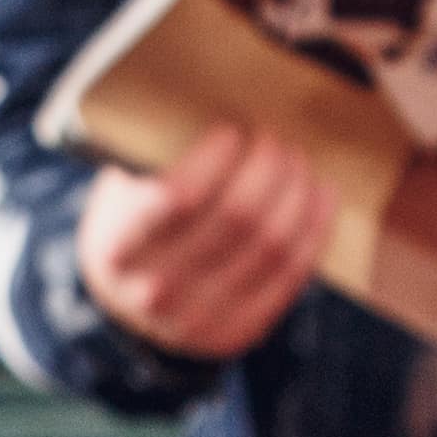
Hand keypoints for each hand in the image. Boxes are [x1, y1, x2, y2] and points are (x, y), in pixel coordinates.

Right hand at [77, 124, 334, 360]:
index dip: (216, 157)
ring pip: (271, 245)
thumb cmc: (128, 230)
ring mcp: (199, 319)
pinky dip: (314, 228)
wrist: (124, 309)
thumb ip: (150, 162)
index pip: (178, 197)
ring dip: (295, 192)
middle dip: (267, 166)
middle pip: (236, 217)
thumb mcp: (116, 196)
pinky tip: (320, 195)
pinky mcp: (237, 331)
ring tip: (297, 161)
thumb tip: (215, 104)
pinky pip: (290, 275)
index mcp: (119, 249)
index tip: (231, 129)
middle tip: (274, 138)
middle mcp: (156, 290)